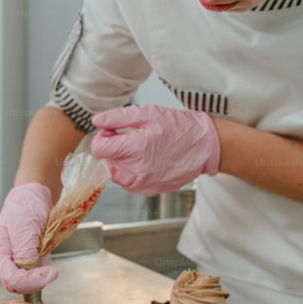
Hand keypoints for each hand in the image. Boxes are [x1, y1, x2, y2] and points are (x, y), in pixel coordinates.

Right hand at [0, 183, 57, 293]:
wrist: (30, 198)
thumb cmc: (26, 207)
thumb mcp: (27, 226)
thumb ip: (24, 251)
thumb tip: (28, 272)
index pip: (12, 280)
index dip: (33, 281)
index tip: (53, 272)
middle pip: (17, 284)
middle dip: (36, 278)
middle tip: (49, 262)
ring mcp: (4, 264)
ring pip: (24, 282)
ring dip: (38, 273)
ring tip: (43, 251)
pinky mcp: (14, 264)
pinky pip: (28, 275)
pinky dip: (38, 269)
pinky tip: (40, 254)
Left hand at [91, 105, 219, 195]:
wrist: (205, 145)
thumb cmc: (180, 127)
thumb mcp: (148, 113)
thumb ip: (118, 118)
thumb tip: (97, 121)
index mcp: (136, 148)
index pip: (99, 149)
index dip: (102, 137)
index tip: (112, 131)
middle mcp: (139, 170)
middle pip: (107, 162)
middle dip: (112, 148)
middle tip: (127, 137)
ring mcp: (146, 183)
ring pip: (117, 176)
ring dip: (120, 163)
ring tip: (137, 150)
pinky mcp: (153, 190)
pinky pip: (131, 185)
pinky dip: (131, 174)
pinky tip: (143, 161)